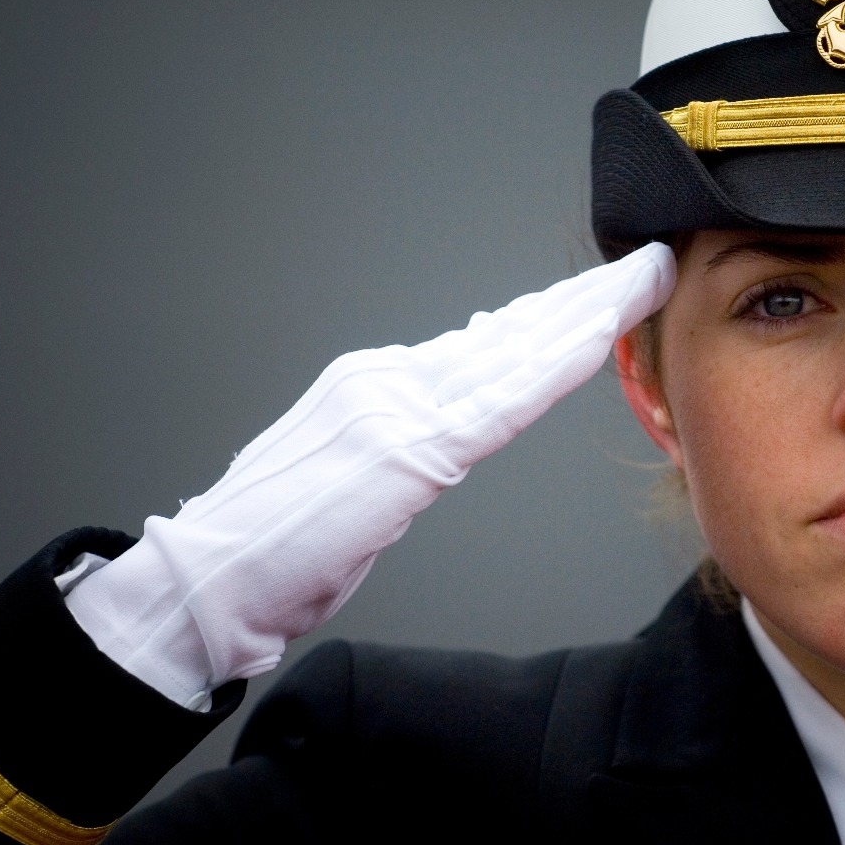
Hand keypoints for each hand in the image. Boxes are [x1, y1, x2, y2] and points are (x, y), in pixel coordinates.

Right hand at [65, 244, 676, 706]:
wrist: (207, 578)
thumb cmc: (270, 548)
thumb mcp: (347, 479)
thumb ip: (400, 444)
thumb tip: (449, 425)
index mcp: (374, 385)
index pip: (480, 344)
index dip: (544, 319)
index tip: (593, 299)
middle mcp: (389, 379)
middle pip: (507, 333)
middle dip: (578, 300)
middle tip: (637, 265)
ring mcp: (397, 405)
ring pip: (514, 352)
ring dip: (584, 315)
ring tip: (637, 281)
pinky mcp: (408, 448)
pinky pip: (503, 401)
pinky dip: (557, 364)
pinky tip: (601, 339)